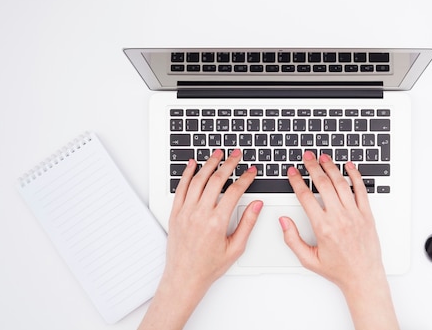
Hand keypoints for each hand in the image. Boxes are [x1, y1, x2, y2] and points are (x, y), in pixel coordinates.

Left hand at [164, 148, 262, 290]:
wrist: (184, 278)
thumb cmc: (208, 267)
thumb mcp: (235, 248)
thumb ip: (247, 224)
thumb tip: (257, 205)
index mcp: (217, 222)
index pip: (235, 191)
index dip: (245, 178)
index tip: (251, 171)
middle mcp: (200, 214)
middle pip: (216, 180)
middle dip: (228, 164)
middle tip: (236, 155)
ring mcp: (185, 212)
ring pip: (198, 180)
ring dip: (209, 164)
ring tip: (217, 154)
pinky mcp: (175, 213)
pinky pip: (181, 188)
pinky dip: (187, 174)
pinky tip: (192, 165)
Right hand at [281, 151, 398, 329]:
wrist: (363, 277)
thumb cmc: (338, 270)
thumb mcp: (308, 259)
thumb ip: (292, 239)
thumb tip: (283, 221)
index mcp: (323, 228)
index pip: (306, 197)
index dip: (297, 181)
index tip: (292, 172)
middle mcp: (339, 218)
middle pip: (323, 184)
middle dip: (313, 167)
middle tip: (307, 157)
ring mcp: (355, 215)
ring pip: (341, 184)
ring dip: (331, 167)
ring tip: (324, 157)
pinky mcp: (367, 215)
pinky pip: (361, 190)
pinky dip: (355, 176)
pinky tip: (349, 166)